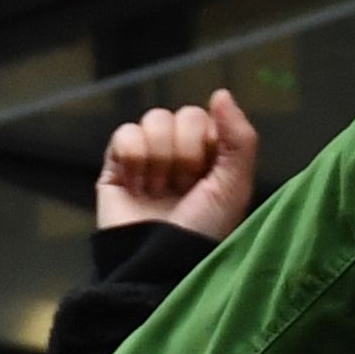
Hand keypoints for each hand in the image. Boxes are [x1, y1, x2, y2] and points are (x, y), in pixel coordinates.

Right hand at [95, 88, 260, 237]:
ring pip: (151, 120)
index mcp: (209, 156)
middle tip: (181, 186)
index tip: (205, 174)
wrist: (159, 260)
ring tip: (157, 189)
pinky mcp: (115, 168)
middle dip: (182, 152)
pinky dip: (132, 157)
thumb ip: (239, 136)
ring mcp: (145, 159)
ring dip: (158, 157)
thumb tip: (220, 92)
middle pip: (178, 115)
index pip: (205, 117)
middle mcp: (178, 153)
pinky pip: (123, 134)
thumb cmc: (202, 228)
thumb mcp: (235, 185)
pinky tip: (136, 186)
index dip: (204, 141)